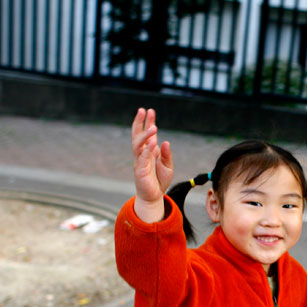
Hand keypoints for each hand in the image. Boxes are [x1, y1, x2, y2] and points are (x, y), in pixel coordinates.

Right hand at [131, 108, 173, 222]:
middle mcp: (142, 154)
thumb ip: (166, 154)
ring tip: (153, 127)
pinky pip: (142, 159)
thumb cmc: (159, 181)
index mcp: (149, 151)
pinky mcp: (140, 171)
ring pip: (139, 145)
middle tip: (143, 110)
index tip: (149, 110)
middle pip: (138, 135)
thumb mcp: (168, 166)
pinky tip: (152, 143)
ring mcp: (139, 162)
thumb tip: (165, 141)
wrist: (154, 197)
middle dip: (140, 123)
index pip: (147, 134)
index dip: (147, 122)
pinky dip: (147, 151)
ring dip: (145, 135)